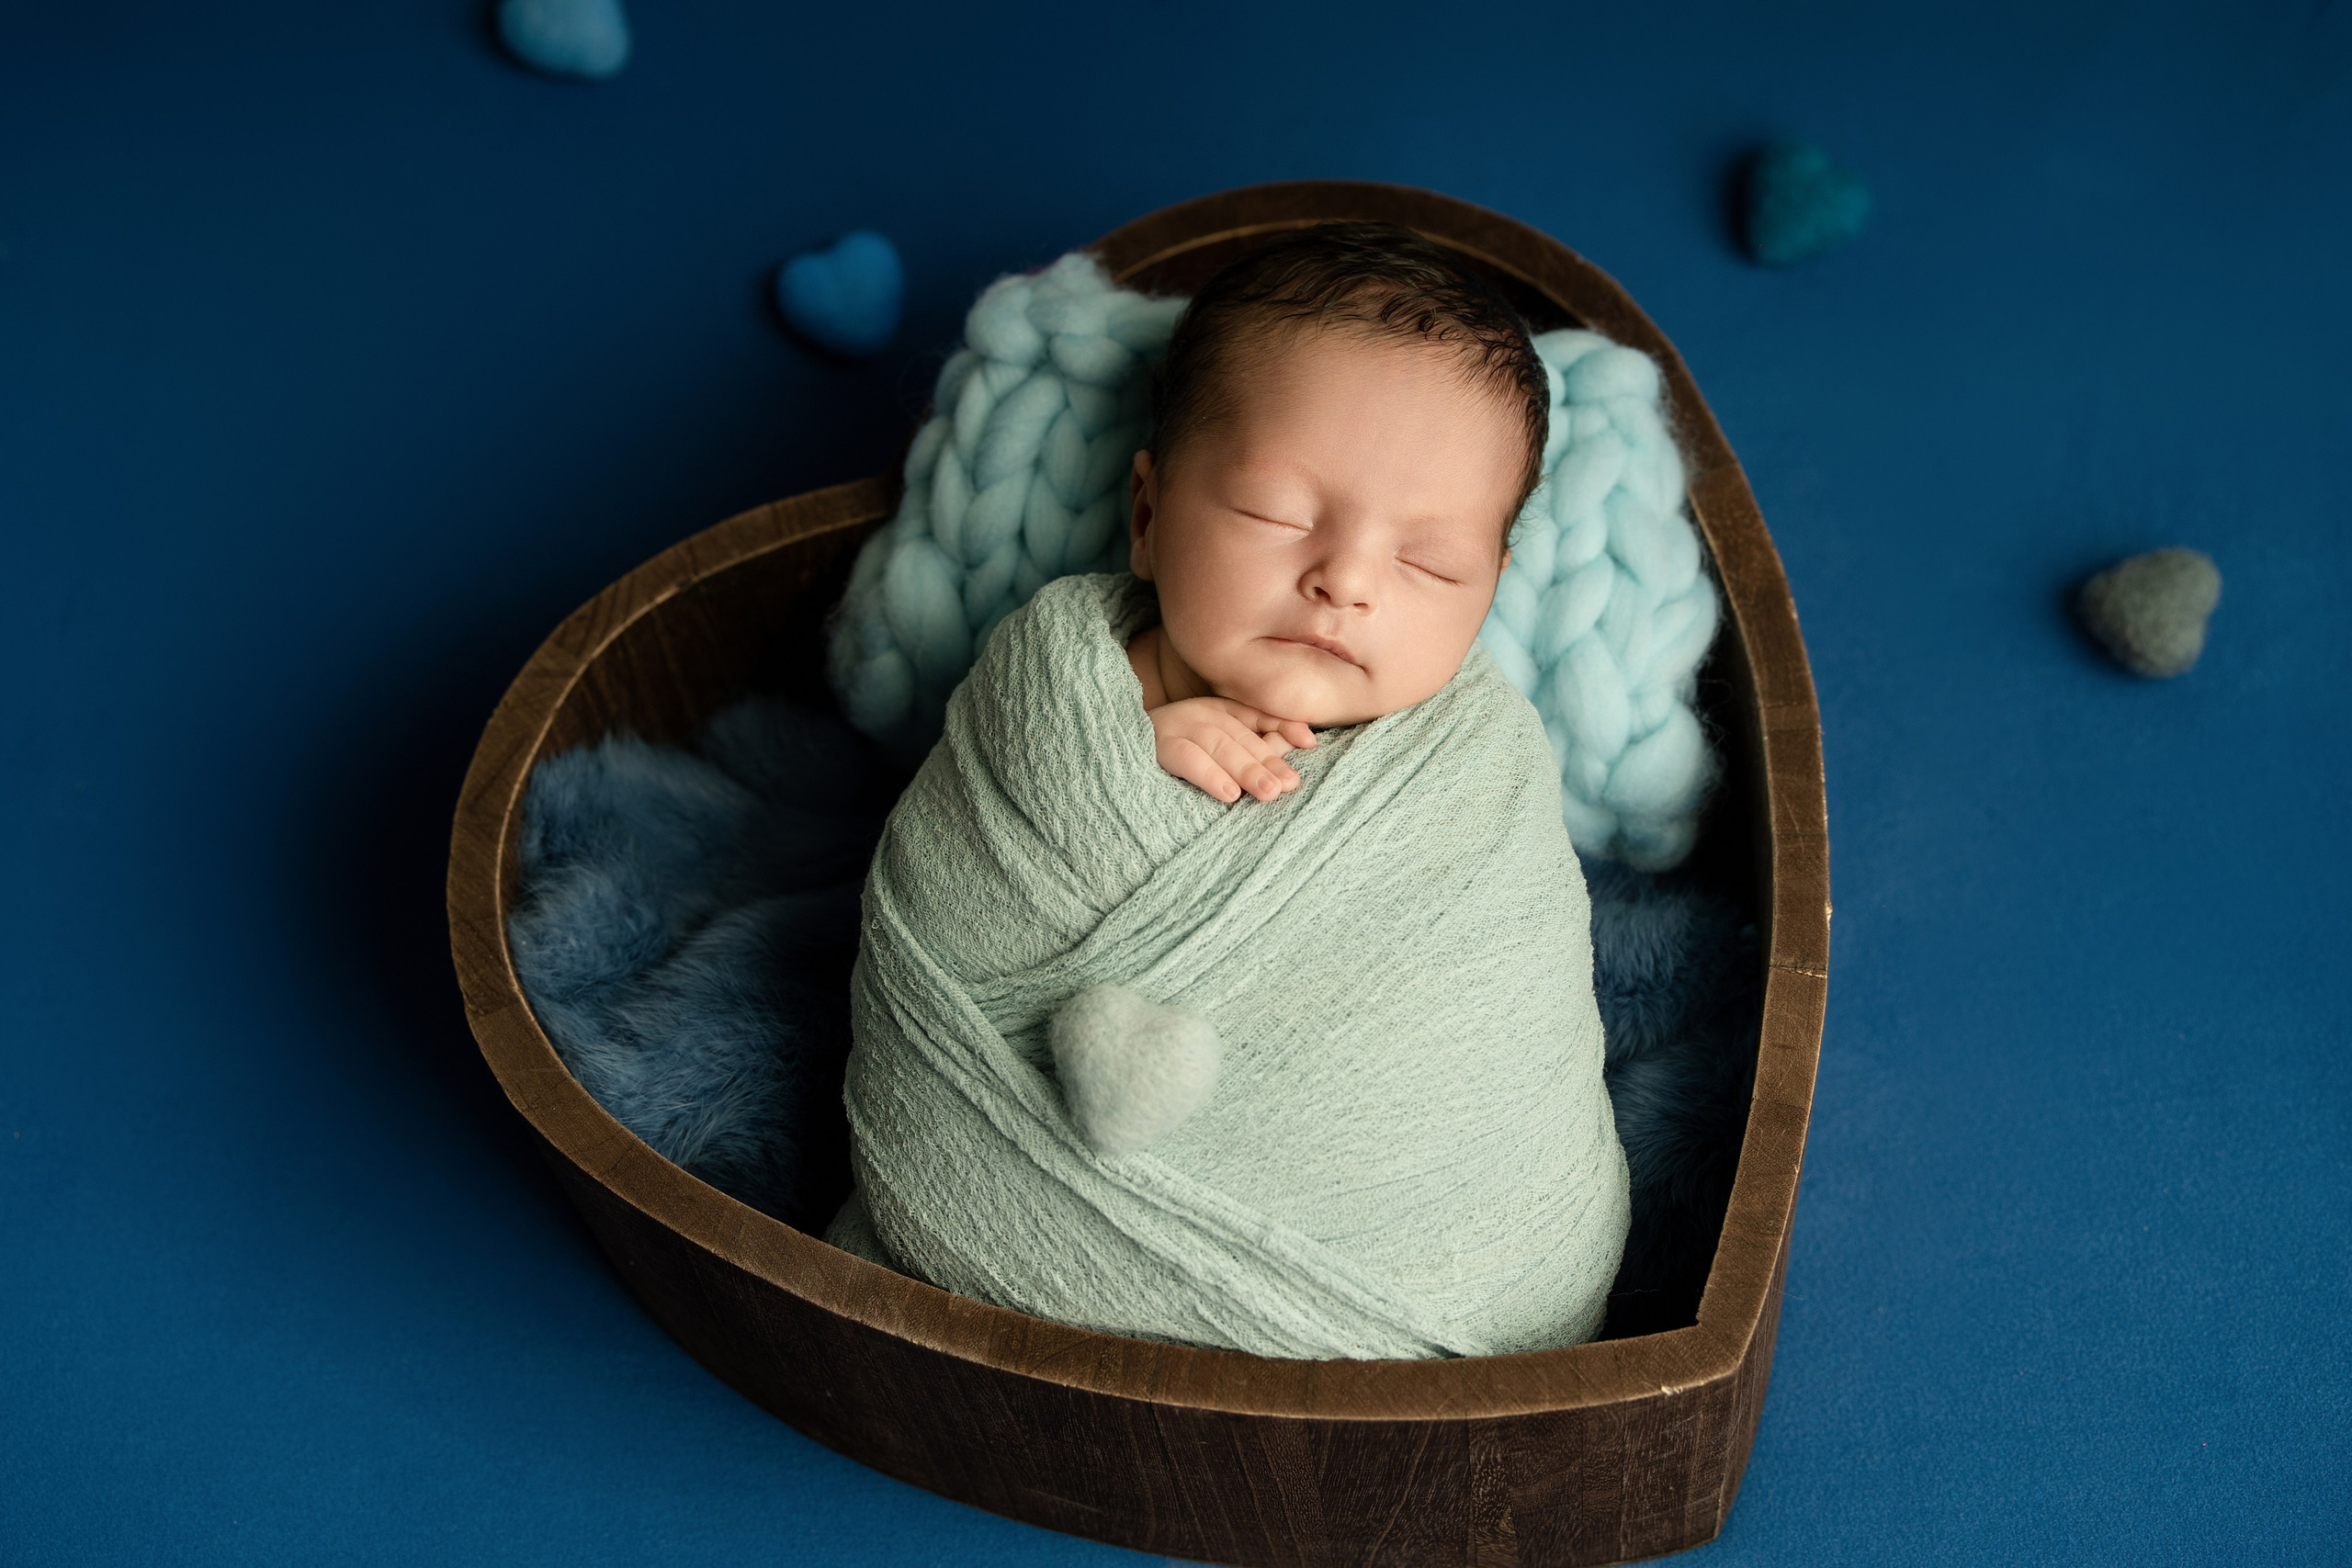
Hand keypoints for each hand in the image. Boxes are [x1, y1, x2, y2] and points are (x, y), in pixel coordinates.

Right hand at [1147, 697, 1316, 803]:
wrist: (1115, 755)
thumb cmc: (1178, 755)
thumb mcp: (1219, 747)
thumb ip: (1260, 742)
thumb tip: (1305, 742)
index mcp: (1217, 711)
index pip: (1256, 717)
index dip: (1283, 727)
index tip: (1309, 743)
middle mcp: (1199, 714)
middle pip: (1240, 737)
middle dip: (1267, 762)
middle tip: (1288, 785)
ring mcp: (1176, 727)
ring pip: (1217, 747)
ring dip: (1245, 770)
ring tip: (1269, 793)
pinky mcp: (1154, 747)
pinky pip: (1185, 759)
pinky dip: (1208, 775)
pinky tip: (1228, 795)